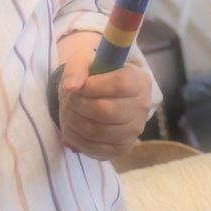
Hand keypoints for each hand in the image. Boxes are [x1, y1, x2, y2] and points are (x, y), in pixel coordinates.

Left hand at [57, 32, 151, 159]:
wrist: (99, 94)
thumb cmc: (94, 76)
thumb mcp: (83, 62)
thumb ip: (76, 69)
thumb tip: (71, 86)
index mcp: (138, 80)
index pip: (121, 84)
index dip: (94, 86)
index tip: (80, 85)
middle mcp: (142, 107)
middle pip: (107, 111)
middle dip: (78, 105)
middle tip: (69, 99)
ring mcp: (134, 131)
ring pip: (98, 131)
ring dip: (73, 121)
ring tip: (68, 111)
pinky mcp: (121, 148)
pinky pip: (95, 149)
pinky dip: (76, 138)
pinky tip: (72, 126)